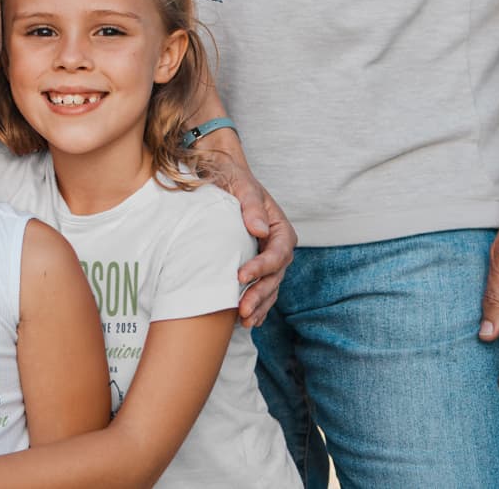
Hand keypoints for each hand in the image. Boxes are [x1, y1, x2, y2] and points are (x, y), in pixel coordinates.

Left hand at [196, 145, 295, 325]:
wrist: (219, 177)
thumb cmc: (232, 178)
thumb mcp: (241, 184)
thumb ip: (251, 205)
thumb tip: (259, 229)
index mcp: (280, 229)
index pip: (277, 253)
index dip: (261, 268)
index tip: (240, 277)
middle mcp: (277, 247)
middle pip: (274, 276)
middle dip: (259, 295)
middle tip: (242, 310)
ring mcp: (266, 260)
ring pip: (269, 288)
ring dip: (258, 306)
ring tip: (244, 322)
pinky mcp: (254, 268)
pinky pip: (259, 290)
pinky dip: (255, 306)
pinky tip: (245, 321)